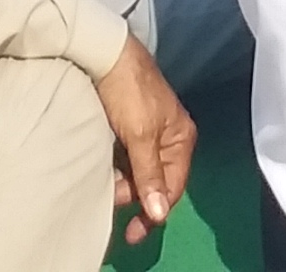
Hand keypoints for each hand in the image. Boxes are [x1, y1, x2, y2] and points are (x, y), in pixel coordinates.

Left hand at [91, 40, 196, 242]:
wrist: (104, 52)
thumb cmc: (128, 91)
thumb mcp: (140, 135)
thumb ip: (149, 175)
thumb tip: (159, 214)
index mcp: (181, 138)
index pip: (172, 187)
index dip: (154, 211)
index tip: (133, 233)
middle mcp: (169, 137)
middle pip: (155, 181)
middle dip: (135, 195)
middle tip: (110, 199)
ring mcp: (149, 132)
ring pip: (139, 172)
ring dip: (124, 184)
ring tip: (105, 187)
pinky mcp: (129, 127)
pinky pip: (127, 159)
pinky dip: (117, 169)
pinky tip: (104, 173)